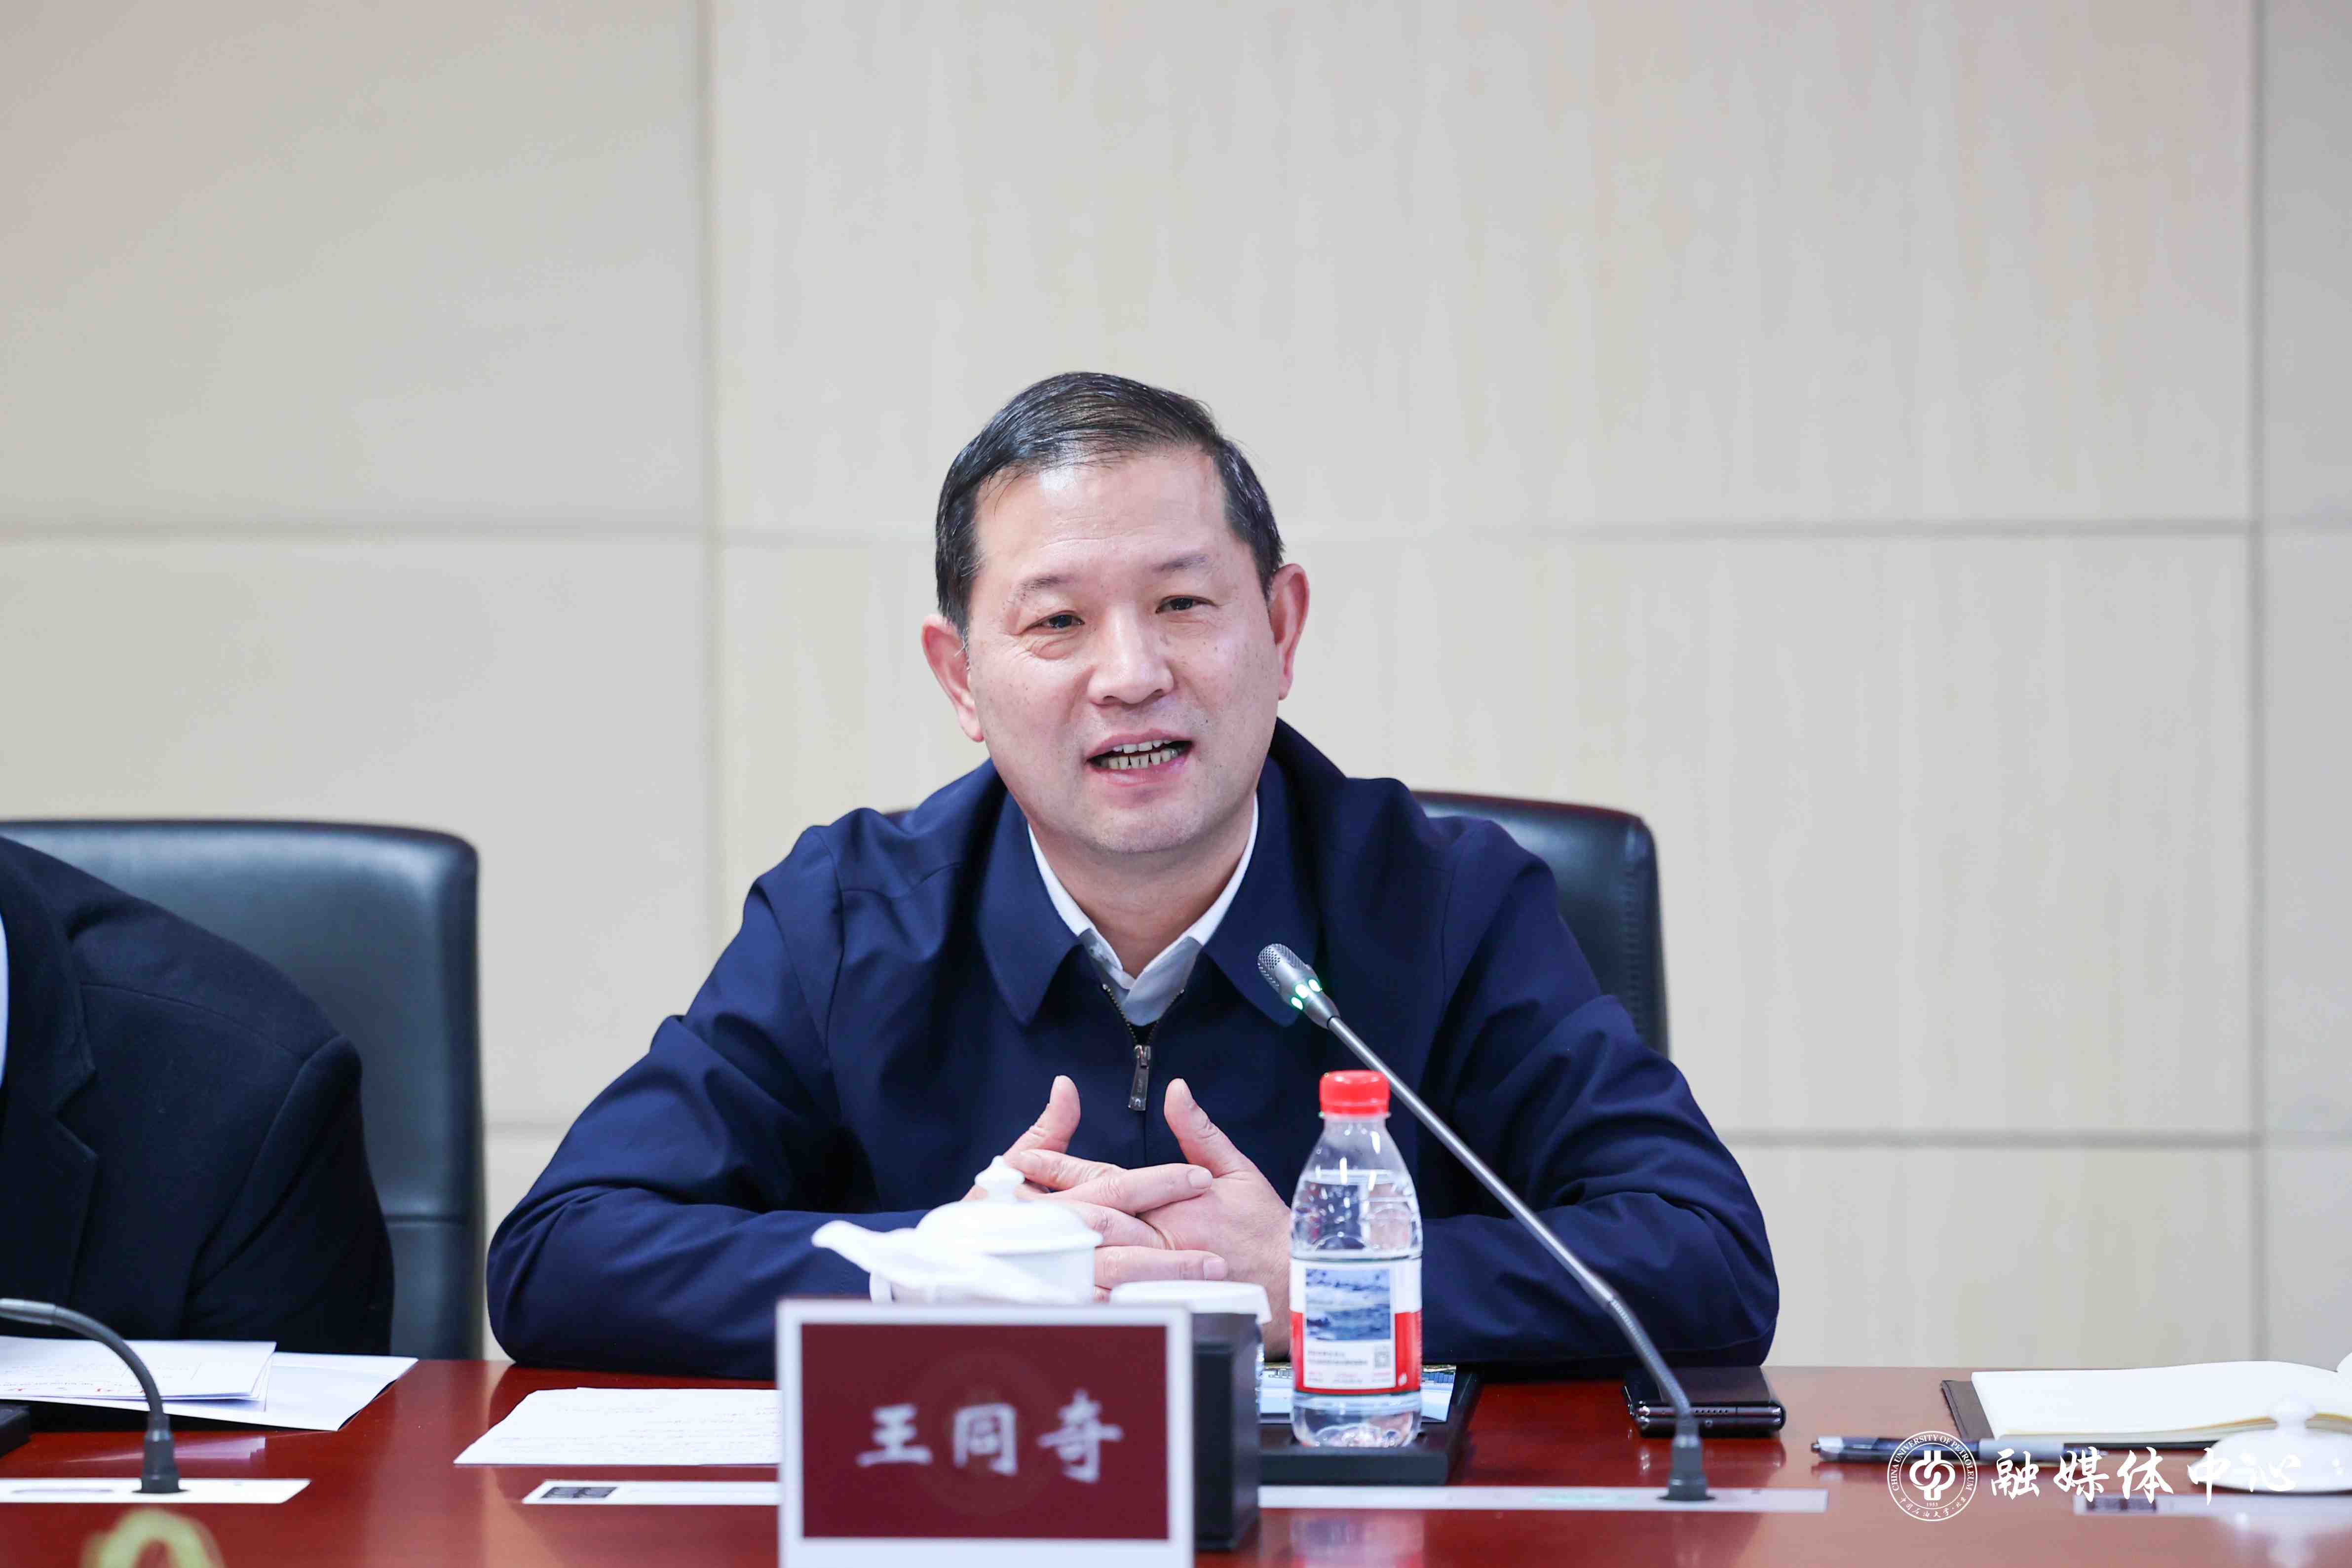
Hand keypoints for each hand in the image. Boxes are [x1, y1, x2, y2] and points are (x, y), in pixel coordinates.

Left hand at [1008, 1078, 1293, 1353]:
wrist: (1294, 1287)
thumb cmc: (1266, 1229)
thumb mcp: (1238, 1169)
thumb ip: (1200, 1131)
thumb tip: (1176, 1090)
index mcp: (1175, 1200)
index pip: (1106, 1177)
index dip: (1062, 1165)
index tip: (1025, 1156)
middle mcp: (1163, 1237)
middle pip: (1090, 1218)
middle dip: (1042, 1206)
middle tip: (998, 1195)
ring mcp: (1159, 1275)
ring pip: (1095, 1259)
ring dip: (1051, 1247)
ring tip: (1009, 1238)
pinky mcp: (1160, 1306)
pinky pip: (1111, 1300)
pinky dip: (1078, 1289)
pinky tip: (1047, 1283)